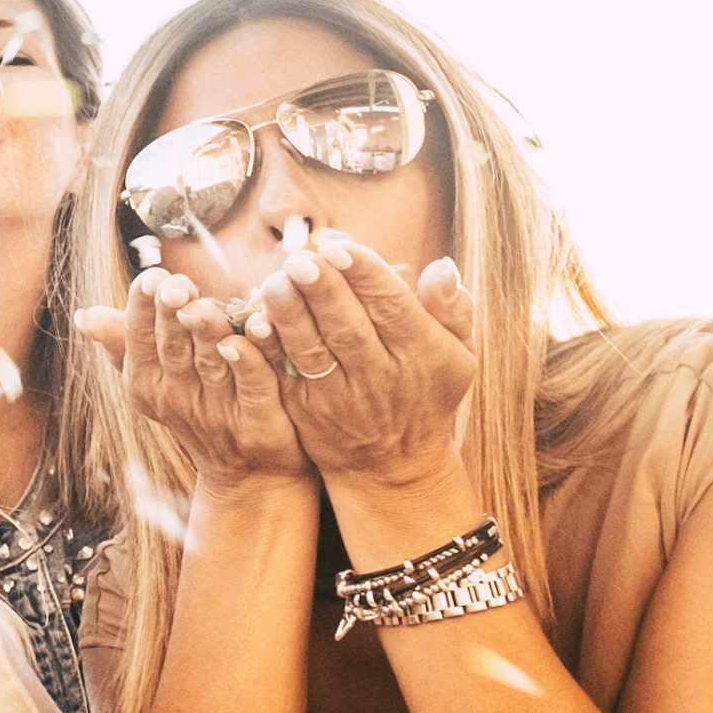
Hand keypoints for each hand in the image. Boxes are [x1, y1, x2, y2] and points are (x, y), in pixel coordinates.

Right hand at [80, 268, 307, 485]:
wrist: (247, 473)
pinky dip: (248, 361)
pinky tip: (244, 337)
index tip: (151, 277)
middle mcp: (178, 399)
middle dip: (171, 314)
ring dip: (205, 332)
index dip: (143, 308)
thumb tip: (84, 314)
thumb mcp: (155, 378)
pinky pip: (253, 387)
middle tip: (174, 285)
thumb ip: (125, 342)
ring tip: (201, 305)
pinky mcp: (258, 424)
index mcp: (148, 383)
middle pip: (173, 348)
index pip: (139, 339)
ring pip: (210, 364)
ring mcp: (218, 412)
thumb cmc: (198, 408)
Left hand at [243, 230, 477, 491]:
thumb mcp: (458, 356)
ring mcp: (339, 398)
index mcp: (420, 354)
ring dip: (290, 315)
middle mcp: (380, 377)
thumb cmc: (427, 394)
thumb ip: (452, 309)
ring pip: (312, 351)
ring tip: (276, 282)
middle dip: (322, 290)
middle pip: (347, 327)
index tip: (338, 247)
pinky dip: (269, 351)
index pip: (391, 306)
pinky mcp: (306, 412)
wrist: (394, 466)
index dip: (364, 276)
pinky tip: (255, 324)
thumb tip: (441, 267)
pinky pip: (284, 377)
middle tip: (300, 259)